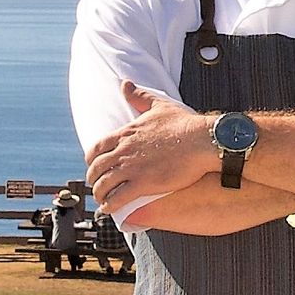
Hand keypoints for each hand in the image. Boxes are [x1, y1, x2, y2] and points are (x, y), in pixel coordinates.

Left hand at [86, 81, 216, 212]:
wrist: (202, 140)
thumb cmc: (184, 123)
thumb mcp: (158, 105)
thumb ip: (139, 97)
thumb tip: (125, 84)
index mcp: (125, 134)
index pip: (96, 149)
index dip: (91, 161)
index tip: (94, 166)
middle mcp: (123, 151)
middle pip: (96, 169)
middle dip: (93, 180)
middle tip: (97, 186)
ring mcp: (132, 168)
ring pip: (103, 185)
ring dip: (100, 195)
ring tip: (103, 201)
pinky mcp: (143, 183)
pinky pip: (118, 198)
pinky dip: (110, 205)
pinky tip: (110, 209)